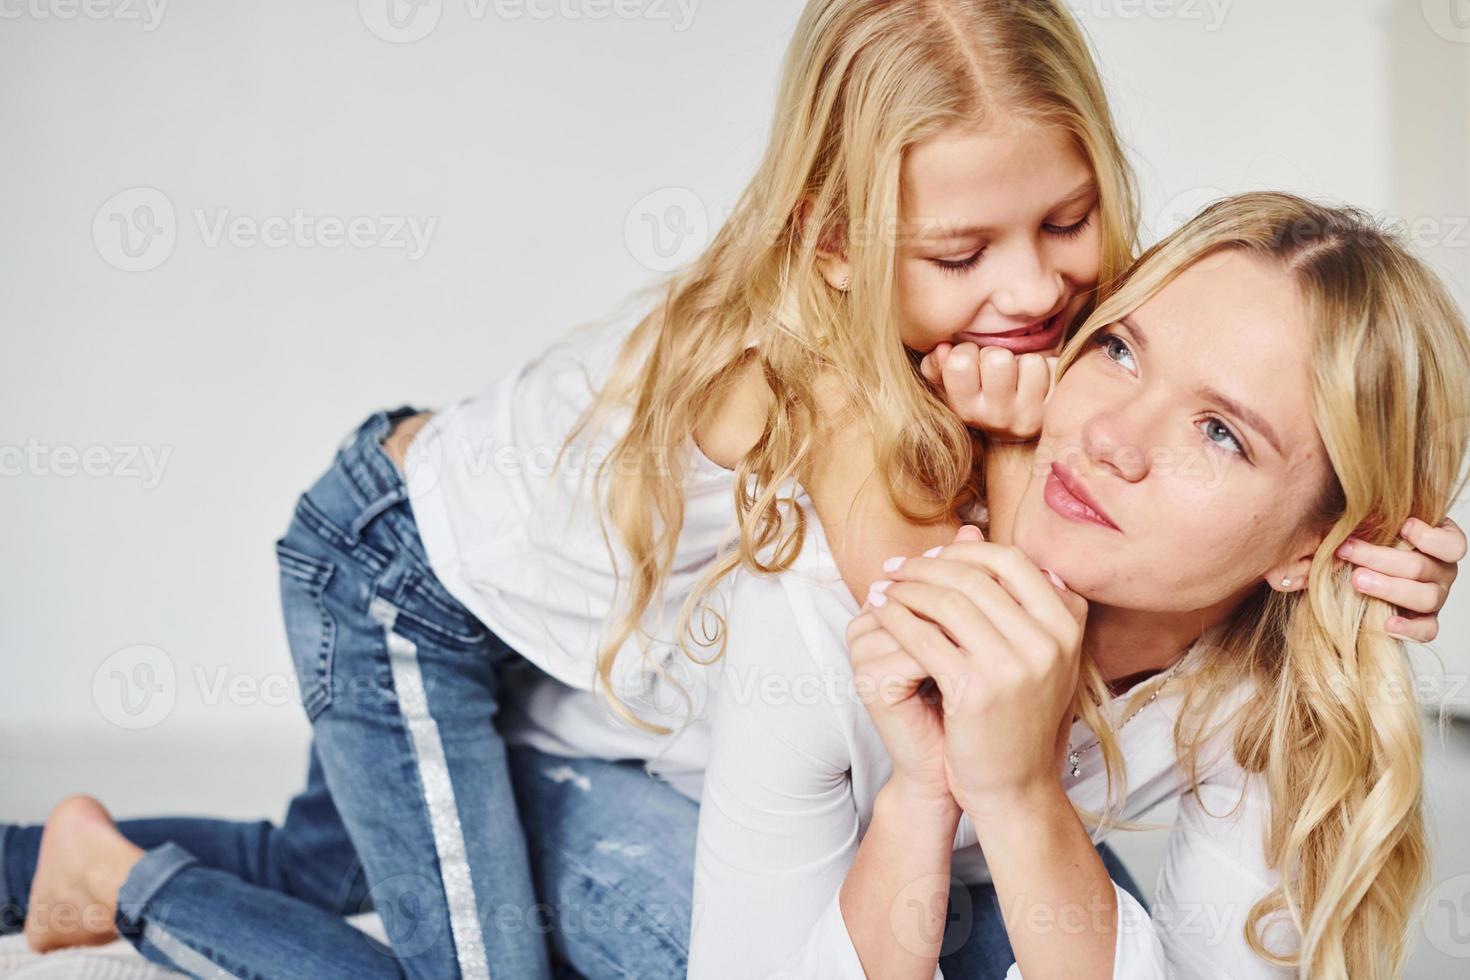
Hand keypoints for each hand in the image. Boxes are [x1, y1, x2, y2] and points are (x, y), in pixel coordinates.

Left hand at [864, 540, 1087, 819]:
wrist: (1016, 785)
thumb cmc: (1018, 713)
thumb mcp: (1033, 649)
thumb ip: (1009, 592)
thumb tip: (973, 528)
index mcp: (1067, 622)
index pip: (1010, 560)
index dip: (964, 551)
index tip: (930, 556)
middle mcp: (1049, 640)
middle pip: (974, 576)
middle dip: (925, 566)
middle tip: (893, 568)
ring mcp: (1016, 665)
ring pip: (946, 602)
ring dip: (905, 589)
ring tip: (882, 590)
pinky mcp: (978, 690)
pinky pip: (925, 638)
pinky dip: (897, 620)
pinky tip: (881, 617)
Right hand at [918, 341, 1057, 441]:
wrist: (1015, 428)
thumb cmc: (979, 394)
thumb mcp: (951, 385)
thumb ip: (936, 366)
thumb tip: (942, 348)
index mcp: (964, 408)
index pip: (960, 362)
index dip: (966, 351)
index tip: (971, 362)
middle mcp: (995, 417)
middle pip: (998, 359)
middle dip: (998, 354)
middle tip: (999, 368)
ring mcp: (1027, 416)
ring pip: (1030, 362)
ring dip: (1025, 361)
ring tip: (1019, 375)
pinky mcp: (1054, 411)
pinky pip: (1054, 370)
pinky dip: (1048, 368)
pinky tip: (1038, 382)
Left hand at [1338, 517, 1464, 641]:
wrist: (1355, 569)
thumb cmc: (1367, 536)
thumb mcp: (1371, 519)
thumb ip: (1373, 515)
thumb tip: (1358, 510)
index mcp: (1438, 543)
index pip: (1452, 544)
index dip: (1430, 537)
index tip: (1403, 526)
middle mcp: (1442, 570)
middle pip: (1423, 568)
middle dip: (1382, 558)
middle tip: (1348, 551)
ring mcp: (1435, 597)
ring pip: (1426, 597)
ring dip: (1389, 588)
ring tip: (1356, 580)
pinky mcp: (1424, 621)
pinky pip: (1427, 630)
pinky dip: (1409, 628)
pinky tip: (1386, 623)